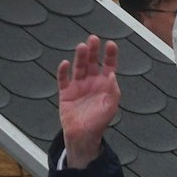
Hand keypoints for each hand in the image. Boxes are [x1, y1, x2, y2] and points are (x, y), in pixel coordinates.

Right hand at [56, 35, 120, 168]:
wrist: (83, 137)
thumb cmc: (99, 122)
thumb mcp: (110, 107)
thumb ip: (113, 90)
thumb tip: (112, 74)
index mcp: (104, 85)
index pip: (108, 66)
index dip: (109, 55)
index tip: (110, 44)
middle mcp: (91, 82)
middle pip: (92, 62)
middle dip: (93, 51)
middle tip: (93, 39)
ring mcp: (78, 86)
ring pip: (79, 67)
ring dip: (80, 57)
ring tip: (81, 47)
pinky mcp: (65, 93)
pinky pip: (63, 79)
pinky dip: (63, 71)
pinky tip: (65, 63)